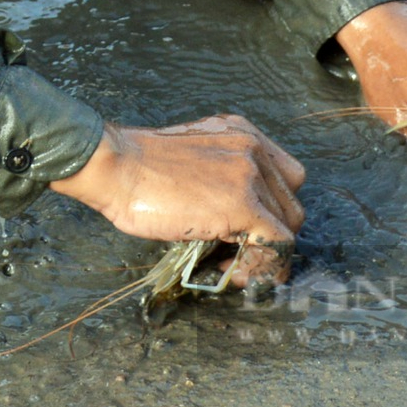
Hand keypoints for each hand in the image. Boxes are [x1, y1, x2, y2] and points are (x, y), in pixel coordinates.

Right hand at [49, 115, 303, 286]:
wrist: (115, 166)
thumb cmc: (137, 166)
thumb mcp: (192, 154)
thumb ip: (220, 173)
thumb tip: (232, 217)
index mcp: (241, 132)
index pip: (284, 177)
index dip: (269, 210)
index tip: (243, 231)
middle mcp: (253, 148)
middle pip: (291, 203)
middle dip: (269, 235)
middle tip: (236, 255)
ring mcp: (251, 175)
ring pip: (288, 227)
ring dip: (265, 253)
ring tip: (231, 266)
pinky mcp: (243, 205)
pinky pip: (277, 246)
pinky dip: (262, 267)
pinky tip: (232, 273)